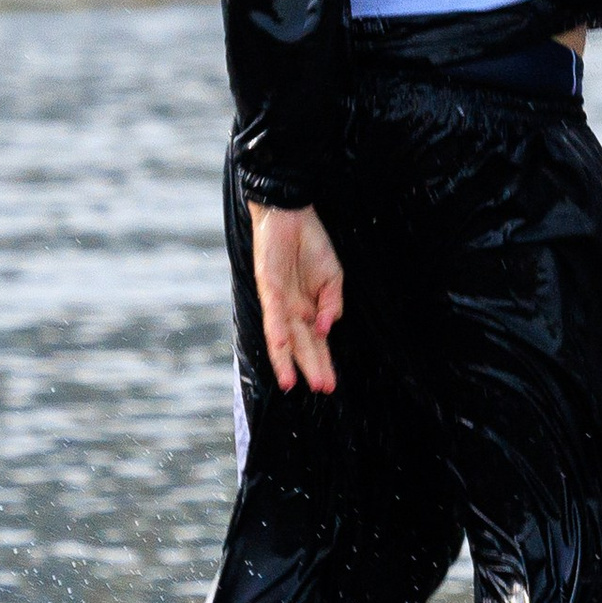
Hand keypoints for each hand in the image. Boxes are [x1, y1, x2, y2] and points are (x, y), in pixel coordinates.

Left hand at [251, 201, 344, 395]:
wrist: (292, 214)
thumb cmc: (310, 244)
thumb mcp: (333, 277)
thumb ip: (332, 304)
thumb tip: (327, 328)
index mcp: (307, 309)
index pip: (315, 342)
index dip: (322, 362)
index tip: (330, 385)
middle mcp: (291, 310)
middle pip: (301, 345)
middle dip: (310, 367)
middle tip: (322, 388)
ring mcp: (278, 300)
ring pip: (282, 337)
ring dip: (287, 360)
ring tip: (293, 382)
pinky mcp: (268, 286)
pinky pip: (272, 312)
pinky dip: (275, 330)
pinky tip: (280, 345)